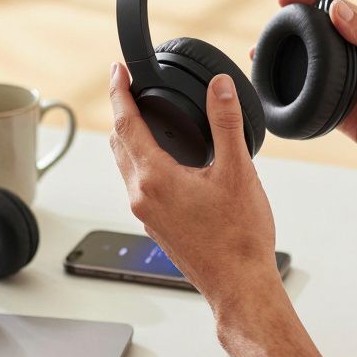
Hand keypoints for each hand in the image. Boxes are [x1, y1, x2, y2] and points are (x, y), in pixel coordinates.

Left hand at [108, 63, 279, 305]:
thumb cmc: (239, 238)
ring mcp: (146, 212)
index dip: (118, 91)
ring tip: (141, 114)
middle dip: (120, 110)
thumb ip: (226, 123)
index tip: (118, 70)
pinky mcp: (155, 224)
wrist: (239, 286)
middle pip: (118, 142)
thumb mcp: (237, 171)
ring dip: (128, 135)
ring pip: (126, 164)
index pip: (125, 123)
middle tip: (126, 85)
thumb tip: (219, 87)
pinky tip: (161, 157)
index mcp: (155, 178)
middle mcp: (141, 195)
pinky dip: (140, 159)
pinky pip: (137, 183)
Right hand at [262, 0, 356, 184]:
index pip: (342, 14)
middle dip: (297, 35)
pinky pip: (320, 104)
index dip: (314, 4)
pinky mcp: (349, 117)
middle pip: (324, 42)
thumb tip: (336, 9)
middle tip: (269, 31)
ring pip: (318, 73)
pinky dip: (303, 98)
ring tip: (266, 59)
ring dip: (295, 66)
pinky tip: (286, 92)